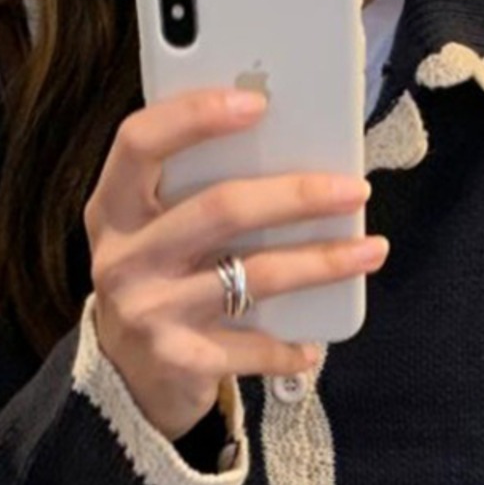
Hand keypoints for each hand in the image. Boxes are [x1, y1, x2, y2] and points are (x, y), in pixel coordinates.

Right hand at [83, 87, 389, 441]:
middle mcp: (125, 258)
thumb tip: (289, 156)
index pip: (140, 142)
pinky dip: (291, 345)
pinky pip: (255, 345)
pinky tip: (313, 343)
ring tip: (369, 251)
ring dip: (322, 262)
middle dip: (298, 195)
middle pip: (221, 208)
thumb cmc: (157, 287)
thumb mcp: (153, 236)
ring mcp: (151, 311)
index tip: (257, 102)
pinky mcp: (181, 360)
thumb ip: (194, 195)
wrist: (125, 382)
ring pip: (256, 275)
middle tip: (353, 190)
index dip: (195, 115)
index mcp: (114, 210)